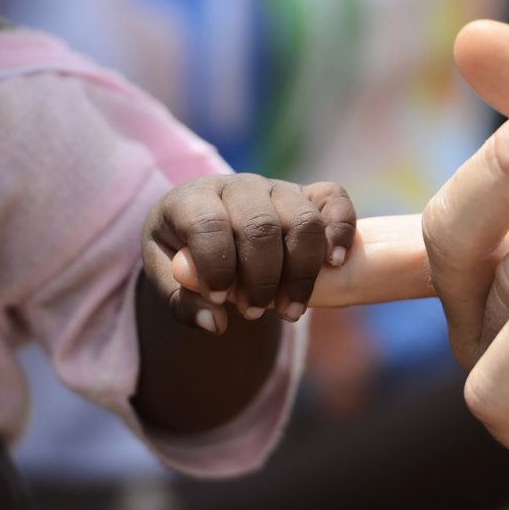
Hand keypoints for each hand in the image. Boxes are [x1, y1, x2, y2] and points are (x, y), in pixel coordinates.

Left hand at [142, 173, 355, 331]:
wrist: (209, 233)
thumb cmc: (187, 257)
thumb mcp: (167, 280)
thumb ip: (183, 302)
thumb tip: (216, 323)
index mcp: (194, 199)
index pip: (209, 224)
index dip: (217, 266)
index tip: (218, 299)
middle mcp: (240, 186)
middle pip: (262, 227)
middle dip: (262, 279)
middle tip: (253, 312)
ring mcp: (279, 188)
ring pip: (304, 221)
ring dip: (301, 272)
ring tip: (291, 310)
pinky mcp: (310, 195)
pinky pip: (336, 200)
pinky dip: (341, 231)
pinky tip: (335, 265)